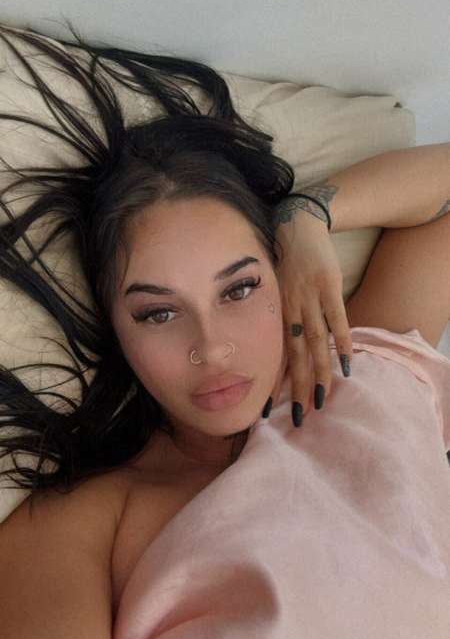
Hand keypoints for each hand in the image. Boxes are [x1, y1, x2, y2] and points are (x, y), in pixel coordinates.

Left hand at [270, 209, 352, 417]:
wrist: (296, 222)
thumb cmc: (283, 258)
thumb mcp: (271, 288)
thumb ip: (276, 317)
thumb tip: (279, 350)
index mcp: (275, 312)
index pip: (276, 355)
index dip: (275, 382)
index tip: (270, 411)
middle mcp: (289, 308)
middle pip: (295, 355)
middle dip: (296, 387)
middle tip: (300, 416)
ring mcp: (310, 298)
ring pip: (314, 342)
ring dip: (318, 372)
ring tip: (321, 398)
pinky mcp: (328, 286)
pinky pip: (337, 319)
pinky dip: (342, 342)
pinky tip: (345, 365)